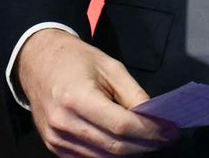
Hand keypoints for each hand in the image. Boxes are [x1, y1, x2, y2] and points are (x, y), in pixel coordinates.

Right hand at [18, 28, 179, 156]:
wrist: (37, 63)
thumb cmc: (76, 60)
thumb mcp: (111, 67)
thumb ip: (133, 93)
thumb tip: (155, 117)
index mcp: (77, 97)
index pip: (121, 125)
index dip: (150, 130)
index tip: (171, 130)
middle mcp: (63, 122)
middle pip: (114, 146)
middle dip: (146, 144)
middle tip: (167, 137)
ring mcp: (56, 138)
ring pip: (104, 156)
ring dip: (132, 151)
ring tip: (151, 140)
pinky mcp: (54, 146)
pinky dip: (111, 154)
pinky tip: (127, 143)